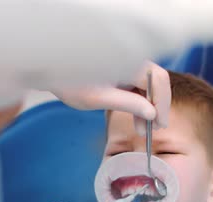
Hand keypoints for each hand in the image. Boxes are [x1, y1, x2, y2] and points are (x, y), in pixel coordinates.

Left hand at [54, 61, 170, 134]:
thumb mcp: (99, 98)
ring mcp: (127, 65)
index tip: (159, 124)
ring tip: (143, 129)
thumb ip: (128, 104)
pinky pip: (138, 85)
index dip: (162, 103)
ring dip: (149, 106)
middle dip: (158, 105)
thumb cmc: (70, 82)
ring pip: (149, 84)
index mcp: (127, 62)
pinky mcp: (122, 71)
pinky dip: (140, 101)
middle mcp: (130, 60)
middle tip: (156, 128)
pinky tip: (137, 119)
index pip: (157, 80)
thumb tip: (152, 113)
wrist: (51, 69)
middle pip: (157, 81)